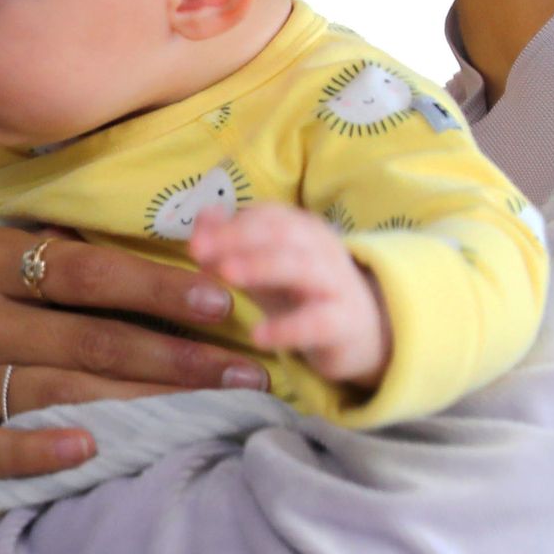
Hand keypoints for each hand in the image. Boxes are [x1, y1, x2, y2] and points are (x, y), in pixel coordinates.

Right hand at [0, 225, 268, 553]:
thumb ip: (40, 262)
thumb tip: (148, 256)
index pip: (83, 270)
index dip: (157, 286)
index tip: (223, 301)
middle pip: (85, 337)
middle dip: (176, 355)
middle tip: (244, 371)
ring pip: (56, 391)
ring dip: (141, 404)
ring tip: (208, 412)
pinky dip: (42, 449)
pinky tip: (94, 450)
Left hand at [187, 205, 386, 390]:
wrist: (358, 334)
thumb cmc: (299, 295)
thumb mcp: (261, 269)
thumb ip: (229, 246)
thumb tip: (201, 218)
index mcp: (302, 230)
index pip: (266, 216)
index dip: (229, 225)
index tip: (194, 242)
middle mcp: (322, 249)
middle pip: (282, 233)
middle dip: (238, 238)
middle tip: (198, 250)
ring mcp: (336, 284)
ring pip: (301, 267)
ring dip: (261, 266)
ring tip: (226, 275)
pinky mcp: (344, 323)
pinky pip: (318, 322)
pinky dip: (289, 328)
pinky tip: (259, 336)